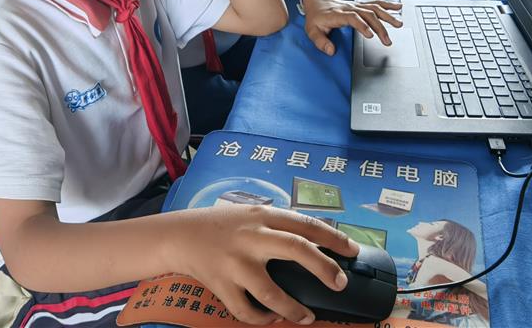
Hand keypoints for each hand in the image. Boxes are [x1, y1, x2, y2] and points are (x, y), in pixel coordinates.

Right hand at [174, 204, 358, 323]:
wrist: (179, 236)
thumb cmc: (223, 225)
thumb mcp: (253, 214)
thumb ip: (279, 226)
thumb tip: (318, 243)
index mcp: (264, 216)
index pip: (306, 223)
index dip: (333, 238)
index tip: (353, 251)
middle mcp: (252, 237)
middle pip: (296, 248)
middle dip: (323, 267)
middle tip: (340, 283)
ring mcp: (235, 263)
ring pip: (271, 291)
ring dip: (293, 309)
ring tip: (307, 317)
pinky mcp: (221, 285)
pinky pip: (246, 310)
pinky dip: (261, 319)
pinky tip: (272, 319)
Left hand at [303, 0, 402, 54]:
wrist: (318, 0)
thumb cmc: (316, 16)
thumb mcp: (312, 30)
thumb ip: (320, 42)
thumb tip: (330, 51)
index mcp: (338, 14)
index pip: (353, 18)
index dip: (362, 25)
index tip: (370, 35)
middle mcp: (350, 8)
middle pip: (368, 14)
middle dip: (379, 27)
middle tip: (387, 40)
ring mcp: (356, 5)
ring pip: (374, 8)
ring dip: (387, 16)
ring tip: (398, 24)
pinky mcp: (361, 5)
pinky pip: (376, 4)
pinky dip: (388, 5)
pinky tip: (398, 8)